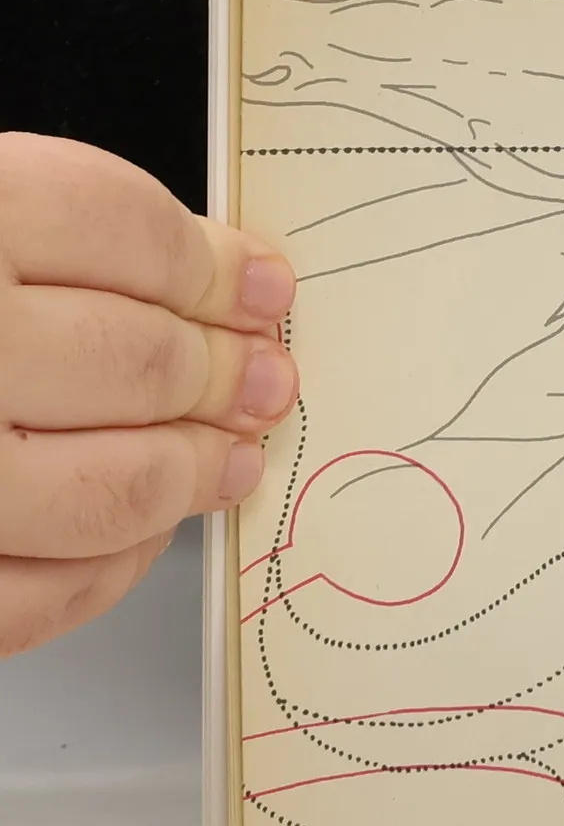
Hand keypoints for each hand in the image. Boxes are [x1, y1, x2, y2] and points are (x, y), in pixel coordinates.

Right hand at [0, 135, 297, 657]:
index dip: (214, 264)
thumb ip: (45, 234)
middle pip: (135, 358)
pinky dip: (109, 571)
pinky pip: (34, 596)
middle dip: (223, 373)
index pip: (120, 228)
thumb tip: (220, 274)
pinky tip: (142, 535)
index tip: (261, 287)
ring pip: (106, 487)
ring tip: (229, 455)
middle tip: (267, 378)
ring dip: (189, 474)